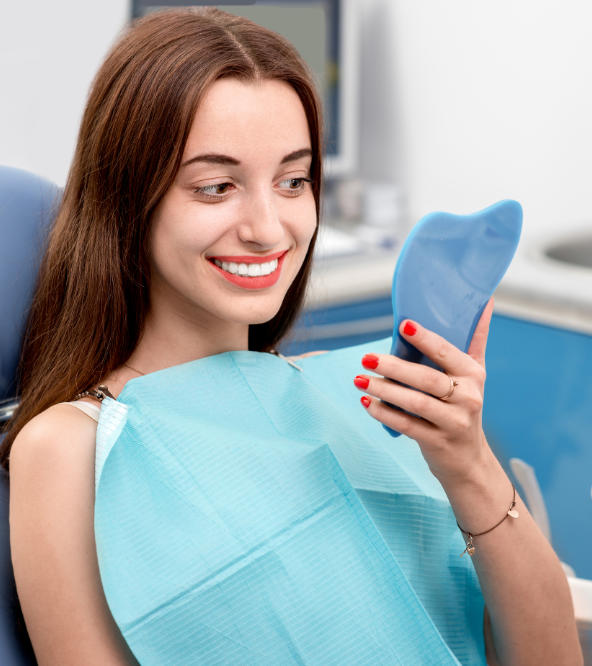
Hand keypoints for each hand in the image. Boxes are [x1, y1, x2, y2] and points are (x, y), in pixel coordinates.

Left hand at [354, 299, 494, 484]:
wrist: (469, 459)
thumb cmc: (464, 405)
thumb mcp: (475, 373)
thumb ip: (476, 338)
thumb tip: (485, 300)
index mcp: (473, 374)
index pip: (447, 352)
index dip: (426, 339)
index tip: (404, 325)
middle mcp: (468, 397)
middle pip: (427, 379)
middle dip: (394, 367)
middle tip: (366, 357)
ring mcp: (453, 422)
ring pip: (415, 403)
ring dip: (384, 390)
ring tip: (359, 379)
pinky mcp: (437, 442)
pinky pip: (406, 426)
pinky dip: (384, 414)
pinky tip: (366, 402)